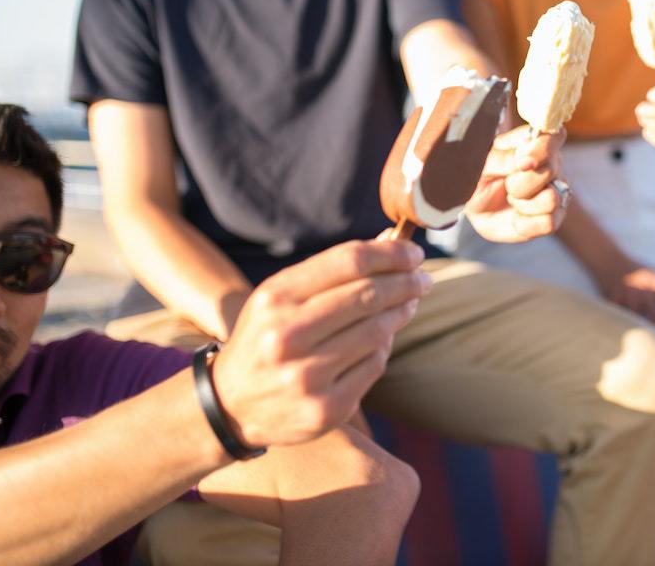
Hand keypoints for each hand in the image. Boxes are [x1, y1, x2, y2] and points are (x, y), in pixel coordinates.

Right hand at [211, 238, 431, 448]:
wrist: (231, 405)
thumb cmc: (267, 337)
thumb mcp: (281, 297)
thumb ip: (330, 272)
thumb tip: (390, 246)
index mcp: (276, 299)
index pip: (350, 262)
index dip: (391, 253)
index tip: (414, 253)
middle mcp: (287, 337)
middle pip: (369, 296)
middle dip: (406, 282)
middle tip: (423, 279)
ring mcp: (307, 377)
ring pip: (378, 332)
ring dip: (401, 313)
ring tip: (408, 304)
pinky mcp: (327, 409)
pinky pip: (374, 366)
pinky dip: (384, 348)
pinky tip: (382, 340)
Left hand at [466, 124, 568, 242]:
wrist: (476, 210)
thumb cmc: (479, 178)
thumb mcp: (481, 165)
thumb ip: (503, 158)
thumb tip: (527, 161)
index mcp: (534, 144)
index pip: (554, 136)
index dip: (542, 149)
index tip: (521, 163)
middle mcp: (551, 165)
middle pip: (549, 171)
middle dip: (519, 183)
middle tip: (506, 185)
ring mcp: (556, 191)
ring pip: (551, 199)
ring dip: (523, 205)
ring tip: (511, 200)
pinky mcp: (554, 217)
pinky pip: (548, 223)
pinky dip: (525, 224)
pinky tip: (516, 218)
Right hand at [594, 256, 654, 336]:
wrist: (611, 261)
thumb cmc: (638, 269)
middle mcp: (645, 293)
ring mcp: (629, 298)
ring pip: (638, 321)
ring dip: (644, 334)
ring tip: (650, 349)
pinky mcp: (615, 301)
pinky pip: (621, 319)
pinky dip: (625, 328)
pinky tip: (629, 340)